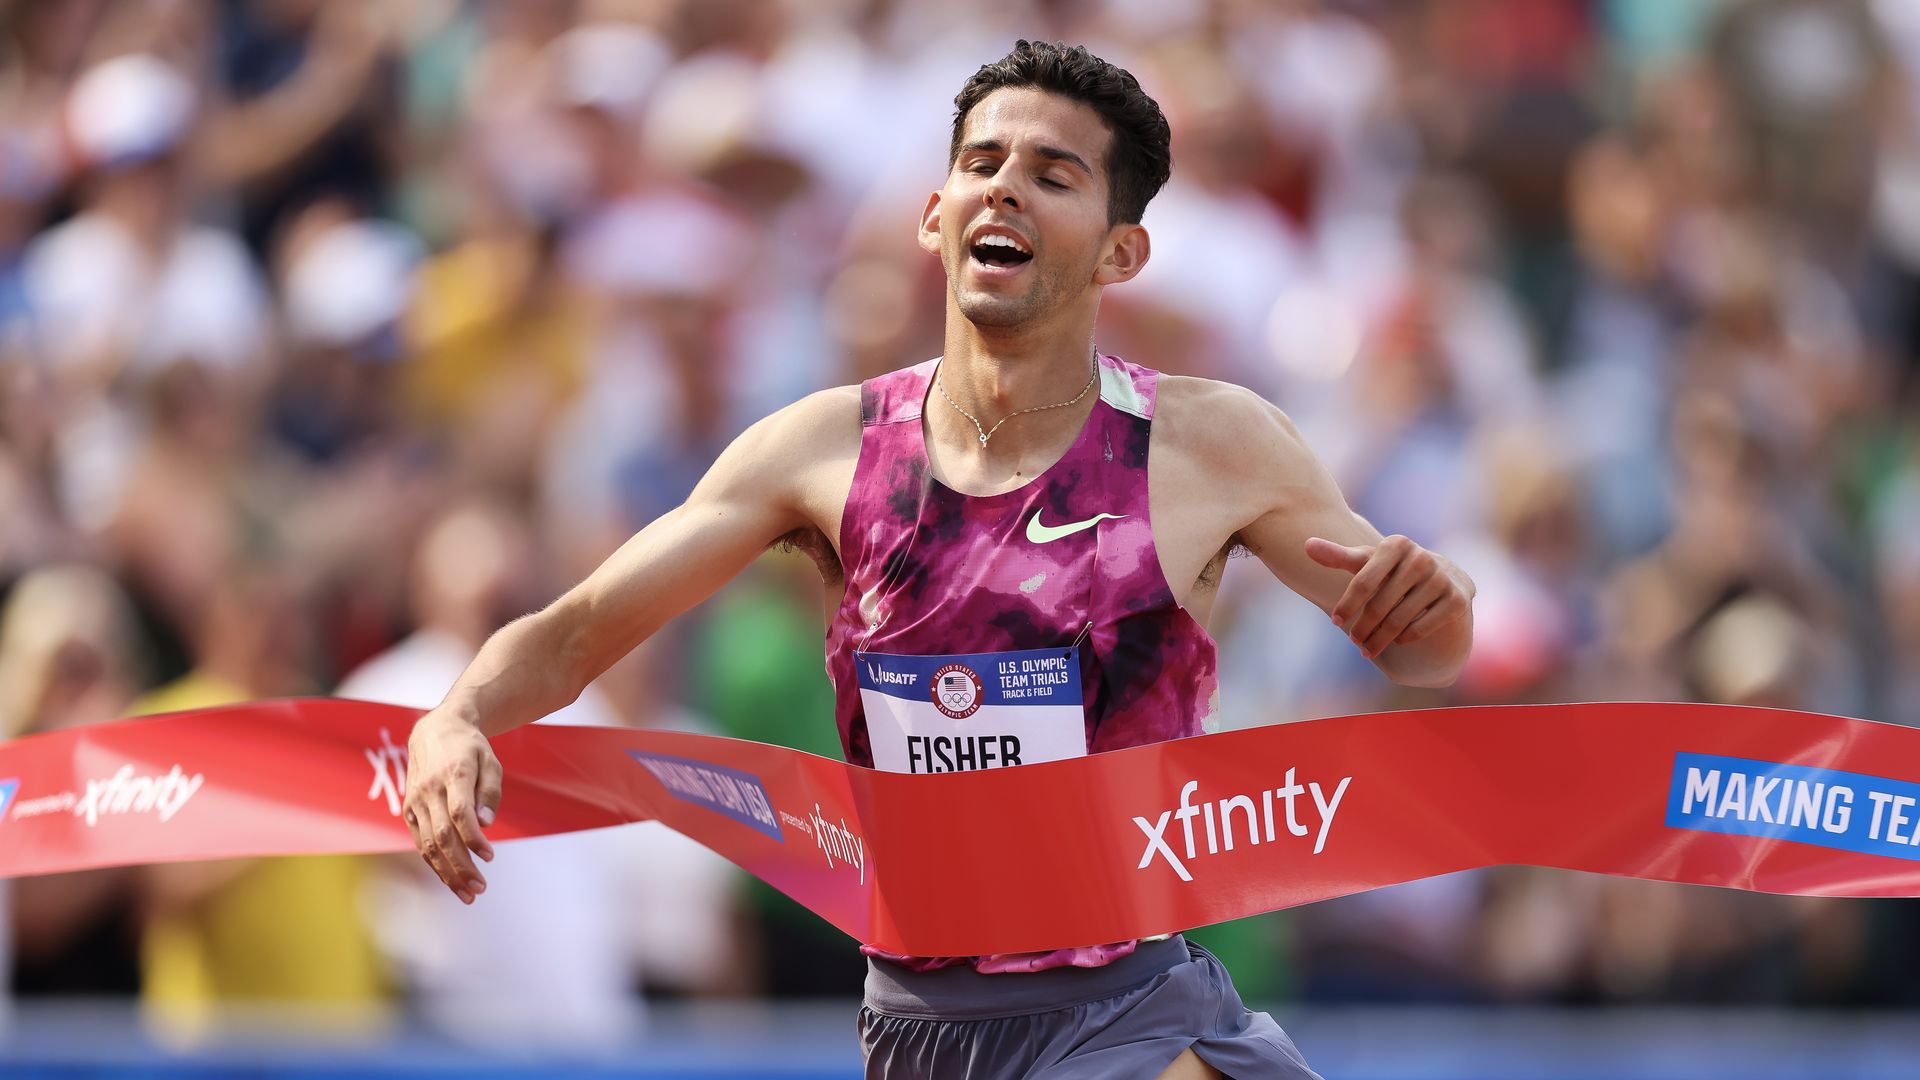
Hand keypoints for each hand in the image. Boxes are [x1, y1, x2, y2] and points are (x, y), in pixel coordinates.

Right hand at [402, 707, 502, 903]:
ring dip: (447, 873)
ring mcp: (415, 802)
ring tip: (468, 894)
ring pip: (428, 845)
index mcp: (453, 774)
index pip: (459, 813)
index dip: (473, 838)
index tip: (490, 857)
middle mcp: (429, 790)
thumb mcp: (490, 760)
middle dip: (461, 866)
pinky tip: (450, 881)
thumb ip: (490, 790)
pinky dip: (434, 864)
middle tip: (480, 888)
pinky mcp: (408, 811)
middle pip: (442, 835)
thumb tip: (486, 822)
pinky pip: (421, 842)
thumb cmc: (469, 747)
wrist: (434, 731)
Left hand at [1305, 535, 1470, 659]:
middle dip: (1362, 627)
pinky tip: (1397, 641)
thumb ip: (1339, 556)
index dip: (1347, 605)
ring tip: (1366, 649)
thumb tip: (1306, 545)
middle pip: (1379, 605)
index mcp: (1396, 544)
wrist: (1444, 576)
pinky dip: (1406, 637)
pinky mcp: (1457, 599)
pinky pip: (1422, 626)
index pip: (1363, 582)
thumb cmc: (1393, 570)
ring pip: (1399, 620)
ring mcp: (1442, 578)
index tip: (1335, 621)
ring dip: (1379, 639)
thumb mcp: (1368, 560)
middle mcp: (1421, 557)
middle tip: (1353, 640)